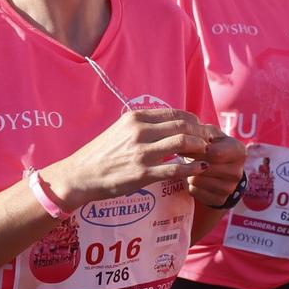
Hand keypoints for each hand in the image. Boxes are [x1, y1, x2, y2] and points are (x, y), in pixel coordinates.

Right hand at [46, 109, 211, 207]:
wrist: (81, 175)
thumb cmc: (101, 154)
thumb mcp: (121, 130)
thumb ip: (143, 125)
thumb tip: (167, 124)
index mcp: (136, 118)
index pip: (175, 113)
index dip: (194, 120)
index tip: (200, 128)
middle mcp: (140, 131)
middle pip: (183, 125)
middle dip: (201, 133)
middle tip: (207, 141)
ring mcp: (142, 153)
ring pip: (182, 143)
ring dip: (199, 148)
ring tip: (204, 154)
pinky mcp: (143, 174)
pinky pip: (175, 169)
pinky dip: (192, 168)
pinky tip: (199, 169)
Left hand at [189, 130, 246, 206]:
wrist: (221, 168)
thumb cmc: (213, 145)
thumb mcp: (210, 134)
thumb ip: (200, 131)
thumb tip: (185, 135)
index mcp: (239, 151)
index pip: (214, 153)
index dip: (195, 149)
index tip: (184, 145)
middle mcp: (237, 172)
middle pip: (204, 168)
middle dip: (189, 160)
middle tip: (182, 154)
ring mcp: (229, 188)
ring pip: (196, 180)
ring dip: (188, 172)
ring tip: (190, 165)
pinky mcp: (219, 200)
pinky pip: (194, 191)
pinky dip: (189, 184)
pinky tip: (193, 177)